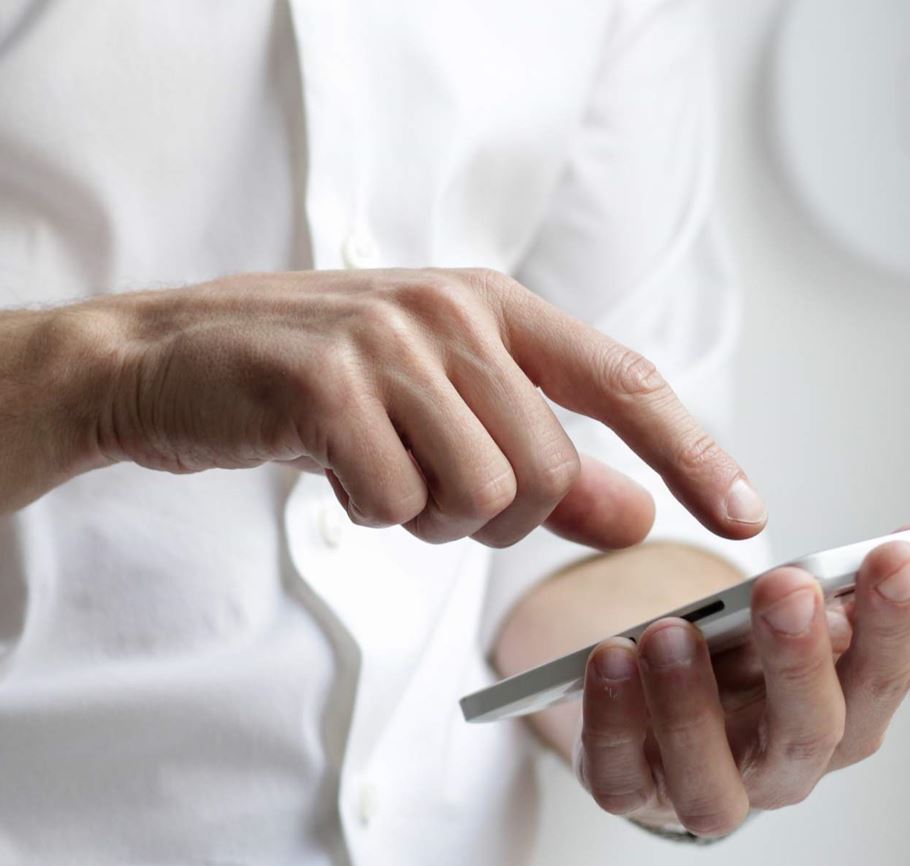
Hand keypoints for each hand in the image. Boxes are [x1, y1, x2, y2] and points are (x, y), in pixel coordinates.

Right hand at [87, 268, 765, 548]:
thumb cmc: (306, 384)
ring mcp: (387, 342)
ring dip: (426, 517)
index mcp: (490, 304)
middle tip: (425, 491)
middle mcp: (450, 311)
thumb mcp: (434, 408)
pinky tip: (329, 469)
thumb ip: (540, 458)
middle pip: (546, 470)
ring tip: (374, 472)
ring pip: (479, 495)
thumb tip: (636, 514)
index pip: (623, 382)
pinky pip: (395, 503)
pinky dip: (367, 513)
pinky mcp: (325, 384)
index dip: (692, 452)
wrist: (165, 359)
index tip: (744, 516)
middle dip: (495, 517)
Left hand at [571, 520, 909, 835]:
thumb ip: (874, 582)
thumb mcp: (808, 615)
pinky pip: (620, 776)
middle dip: (801, 659)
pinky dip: (613, 722)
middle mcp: (782, 767)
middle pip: (809, 733)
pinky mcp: (631, 790)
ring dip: (691, 704)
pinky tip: (610, 659)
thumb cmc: (747, 664)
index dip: (895, 621)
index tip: (895, 554)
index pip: (883, 678)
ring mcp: (705, 787)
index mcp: (842, 717)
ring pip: (711, 778)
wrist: (662, 710)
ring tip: (671, 631)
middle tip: (787, 587)